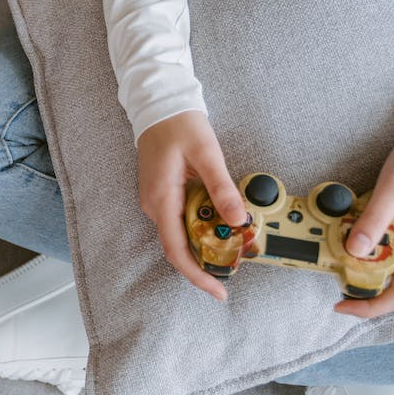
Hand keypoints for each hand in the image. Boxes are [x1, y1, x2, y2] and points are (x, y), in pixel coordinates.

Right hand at [137, 111, 245, 300]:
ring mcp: (155, 201)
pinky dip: (199, 229)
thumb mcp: (207, 153)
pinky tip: (218, 224)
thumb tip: (239, 220)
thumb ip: (222, 188)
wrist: (158, 104)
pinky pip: (179, 221)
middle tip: (236, 269)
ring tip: (233, 246)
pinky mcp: (161, 195)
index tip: (219, 290)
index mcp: (162, 199)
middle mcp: (154, 205)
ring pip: (179, 235)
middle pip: (178, 248)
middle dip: (205, 263)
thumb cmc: (180, 124)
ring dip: (204, 245)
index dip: (198, 275)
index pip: (177, 251)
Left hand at [335, 135, 393, 317]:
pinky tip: (367, 226)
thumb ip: (373, 221)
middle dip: (362, 276)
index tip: (341, 305)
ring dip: (369, 257)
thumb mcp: (392, 187)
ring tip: (350, 231)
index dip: (370, 306)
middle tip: (334, 254)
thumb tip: (354, 253)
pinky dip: (379, 245)